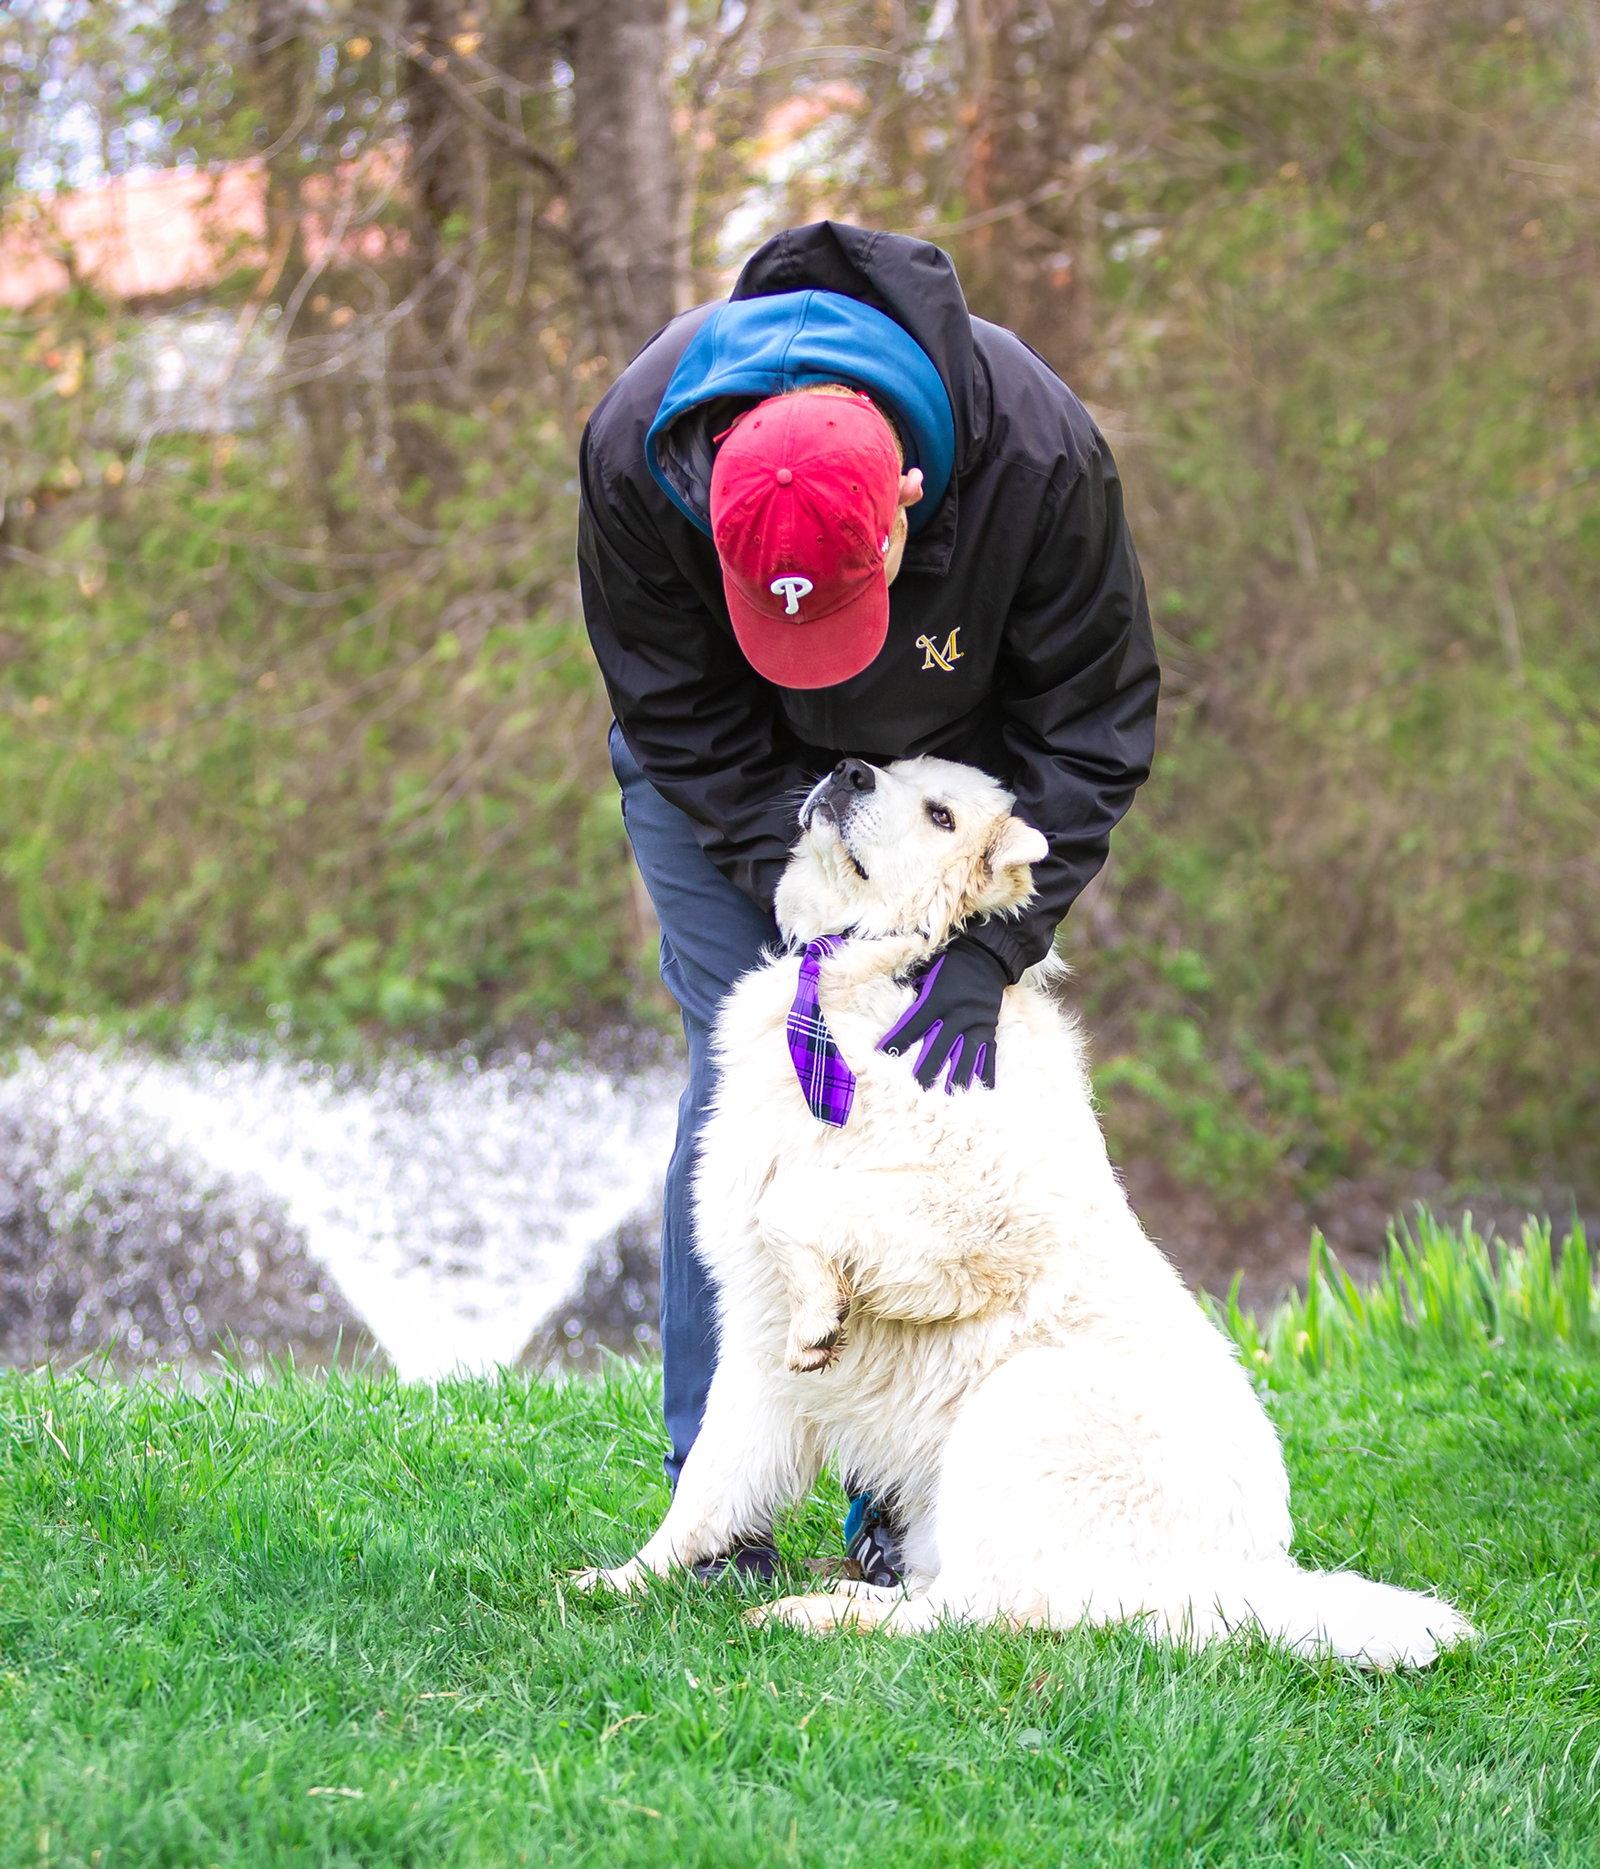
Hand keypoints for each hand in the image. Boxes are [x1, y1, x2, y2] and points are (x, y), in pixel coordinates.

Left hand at [877, 934, 1007, 1090]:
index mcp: (938, 999)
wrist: (987, 956)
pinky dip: (985, 1073)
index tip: (883, 1055)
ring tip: (949, 1098)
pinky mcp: (990, 1030)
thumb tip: (891, 1002)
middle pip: (939, 1048)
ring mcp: (976, 1024)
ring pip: (965, 1057)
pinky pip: (988, 1055)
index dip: (898, 1040)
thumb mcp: (927, 971)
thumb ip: (913, 991)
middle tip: (916, 1092)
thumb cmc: (950, 964)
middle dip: (927, 1070)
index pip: (914, 1024)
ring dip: (956, 1078)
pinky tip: (984, 1089)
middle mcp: (958, 1015)